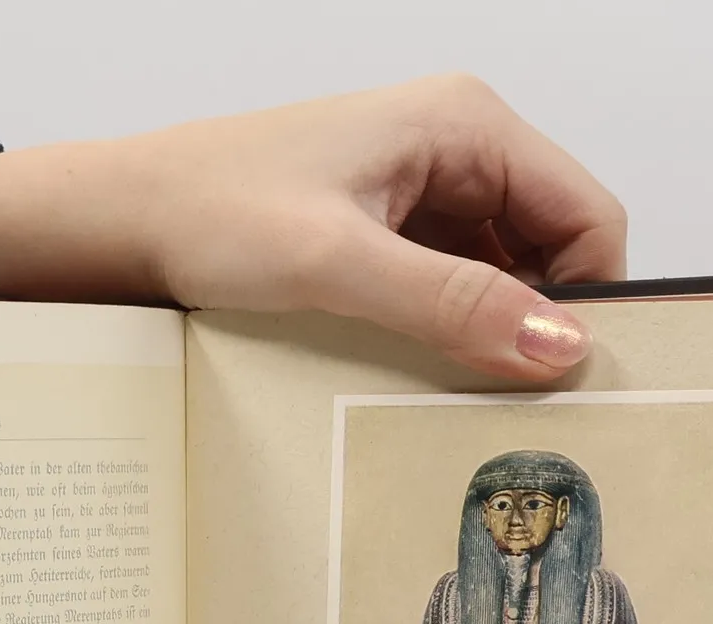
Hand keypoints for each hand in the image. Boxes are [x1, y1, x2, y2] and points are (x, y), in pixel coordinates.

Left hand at [0, 76, 624, 379]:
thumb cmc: (210, 212)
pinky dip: (450, 338)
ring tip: (464, 401)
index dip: (592, 300)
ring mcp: (421, 195)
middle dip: (543, 326)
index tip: (566, 382)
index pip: (589, 216)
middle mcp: (455, 151)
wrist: (120, 222)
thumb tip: (561, 345)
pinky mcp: (386, 237)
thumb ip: (454, 304)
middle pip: (553, 252)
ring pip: (503, 280)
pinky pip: (451, 293)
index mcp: (464, 126)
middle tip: (518, 408)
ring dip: (493, 339)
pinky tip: (423, 380)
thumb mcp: (338, 264)